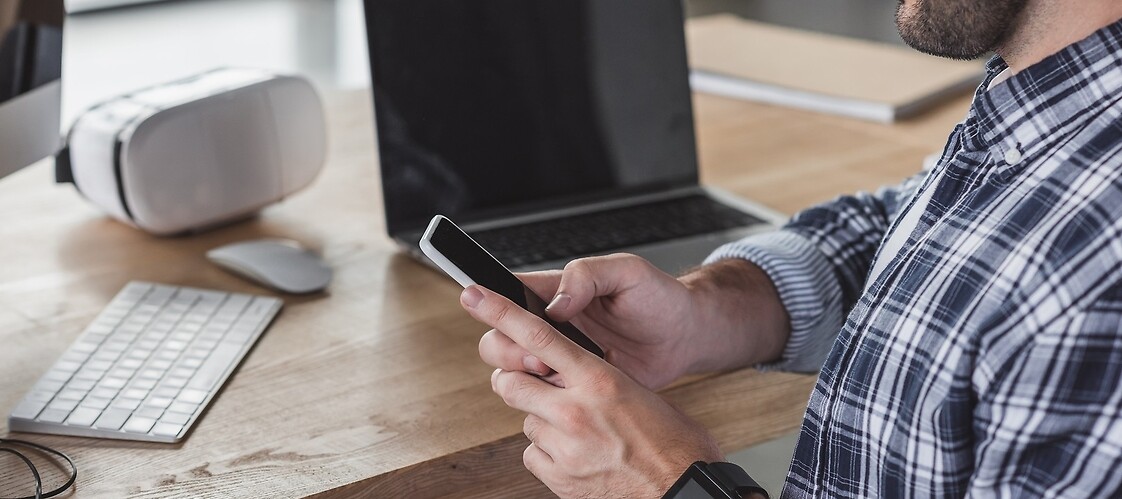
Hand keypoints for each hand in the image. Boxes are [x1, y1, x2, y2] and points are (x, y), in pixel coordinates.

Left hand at [461, 284, 722, 497]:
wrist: (686, 490)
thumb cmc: (674, 441)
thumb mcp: (638, 390)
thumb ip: (597, 377)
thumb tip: (569, 372)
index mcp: (599, 379)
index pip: (539, 336)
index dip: (500, 312)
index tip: (473, 296)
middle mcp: (574, 411)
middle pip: (510, 382)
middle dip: (518, 381)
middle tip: (538, 385)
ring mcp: (564, 446)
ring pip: (524, 420)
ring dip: (541, 420)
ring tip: (578, 429)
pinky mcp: (559, 478)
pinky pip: (532, 454)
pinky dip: (547, 452)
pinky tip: (576, 454)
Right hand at [484, 254, 788, 389]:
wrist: (686, 338)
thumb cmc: (660, 298)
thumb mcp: (628, 272)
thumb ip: (587, 276)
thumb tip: (554, 304)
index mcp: (556, 292)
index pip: (507, 292)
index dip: (488, 299)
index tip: (476, 300)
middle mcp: (551, 326)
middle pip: (497, 337)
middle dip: (507, 349)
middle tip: (540, 356)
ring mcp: (559, 358)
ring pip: (510, 370)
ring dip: (522, 375)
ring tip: (555, 374)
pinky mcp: (572, 386)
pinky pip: (539, 397)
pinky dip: (543, 397)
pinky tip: (570, 390)